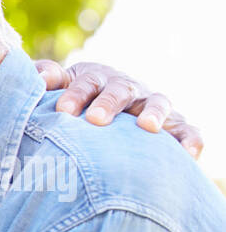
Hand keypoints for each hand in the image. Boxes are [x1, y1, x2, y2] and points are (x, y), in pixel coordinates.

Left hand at [35, 59, 202, 158]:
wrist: (97, 110)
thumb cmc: (69, 103)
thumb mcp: (56, 88)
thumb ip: (48, 80)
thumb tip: (41, 77)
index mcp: (96, 78)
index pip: (86, 83)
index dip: (76, 94)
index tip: (62, 110)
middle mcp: (126, 88)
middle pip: (121, 91)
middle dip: (109, 103)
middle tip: (96, 119)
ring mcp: (150, 105)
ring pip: (157, 103)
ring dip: (153, 113)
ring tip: (147, 127)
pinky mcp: (171, 125)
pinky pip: (185, 129)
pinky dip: (190, 138)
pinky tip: (188, 153)